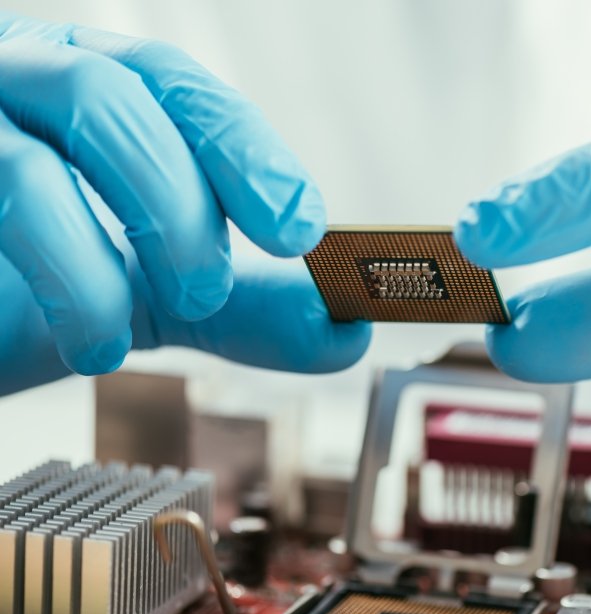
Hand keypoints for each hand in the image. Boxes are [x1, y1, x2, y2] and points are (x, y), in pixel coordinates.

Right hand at [0, 13, 368, 392]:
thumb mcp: (148, 287)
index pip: (174, 84)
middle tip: (211, 286)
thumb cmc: (24, 283)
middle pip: (110, 96)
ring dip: (88, 267)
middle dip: (178, 197)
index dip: (243, 148)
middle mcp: (19, 80)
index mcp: (87, 85)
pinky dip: (31, 285)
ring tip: (112, 343)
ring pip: (25, 165)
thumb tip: (346, 329)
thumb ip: (243, 305)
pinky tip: (63, 340)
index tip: (303, 226)